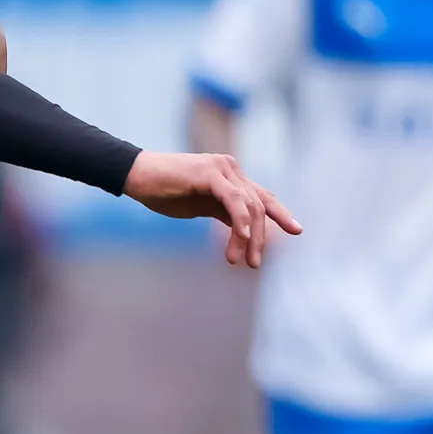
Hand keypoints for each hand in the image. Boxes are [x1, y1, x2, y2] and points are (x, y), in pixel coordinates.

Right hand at [120, 150, 301, 266]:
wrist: (136, 175)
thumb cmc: (162, 190)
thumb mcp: (198, 204)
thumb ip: (221, 210)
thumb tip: (240, 229)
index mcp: (230, 176)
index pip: (261, 196)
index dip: (279, 214)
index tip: (296, 230)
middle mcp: (231, 168)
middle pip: (259, 205)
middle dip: (261, 237)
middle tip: (255, 264)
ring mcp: (222, 169)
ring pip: (249, 206)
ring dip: (249, 237)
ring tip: (243, 261)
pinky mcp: (210, 174)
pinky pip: (234, 201)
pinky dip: (241, 222)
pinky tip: (243, 239)